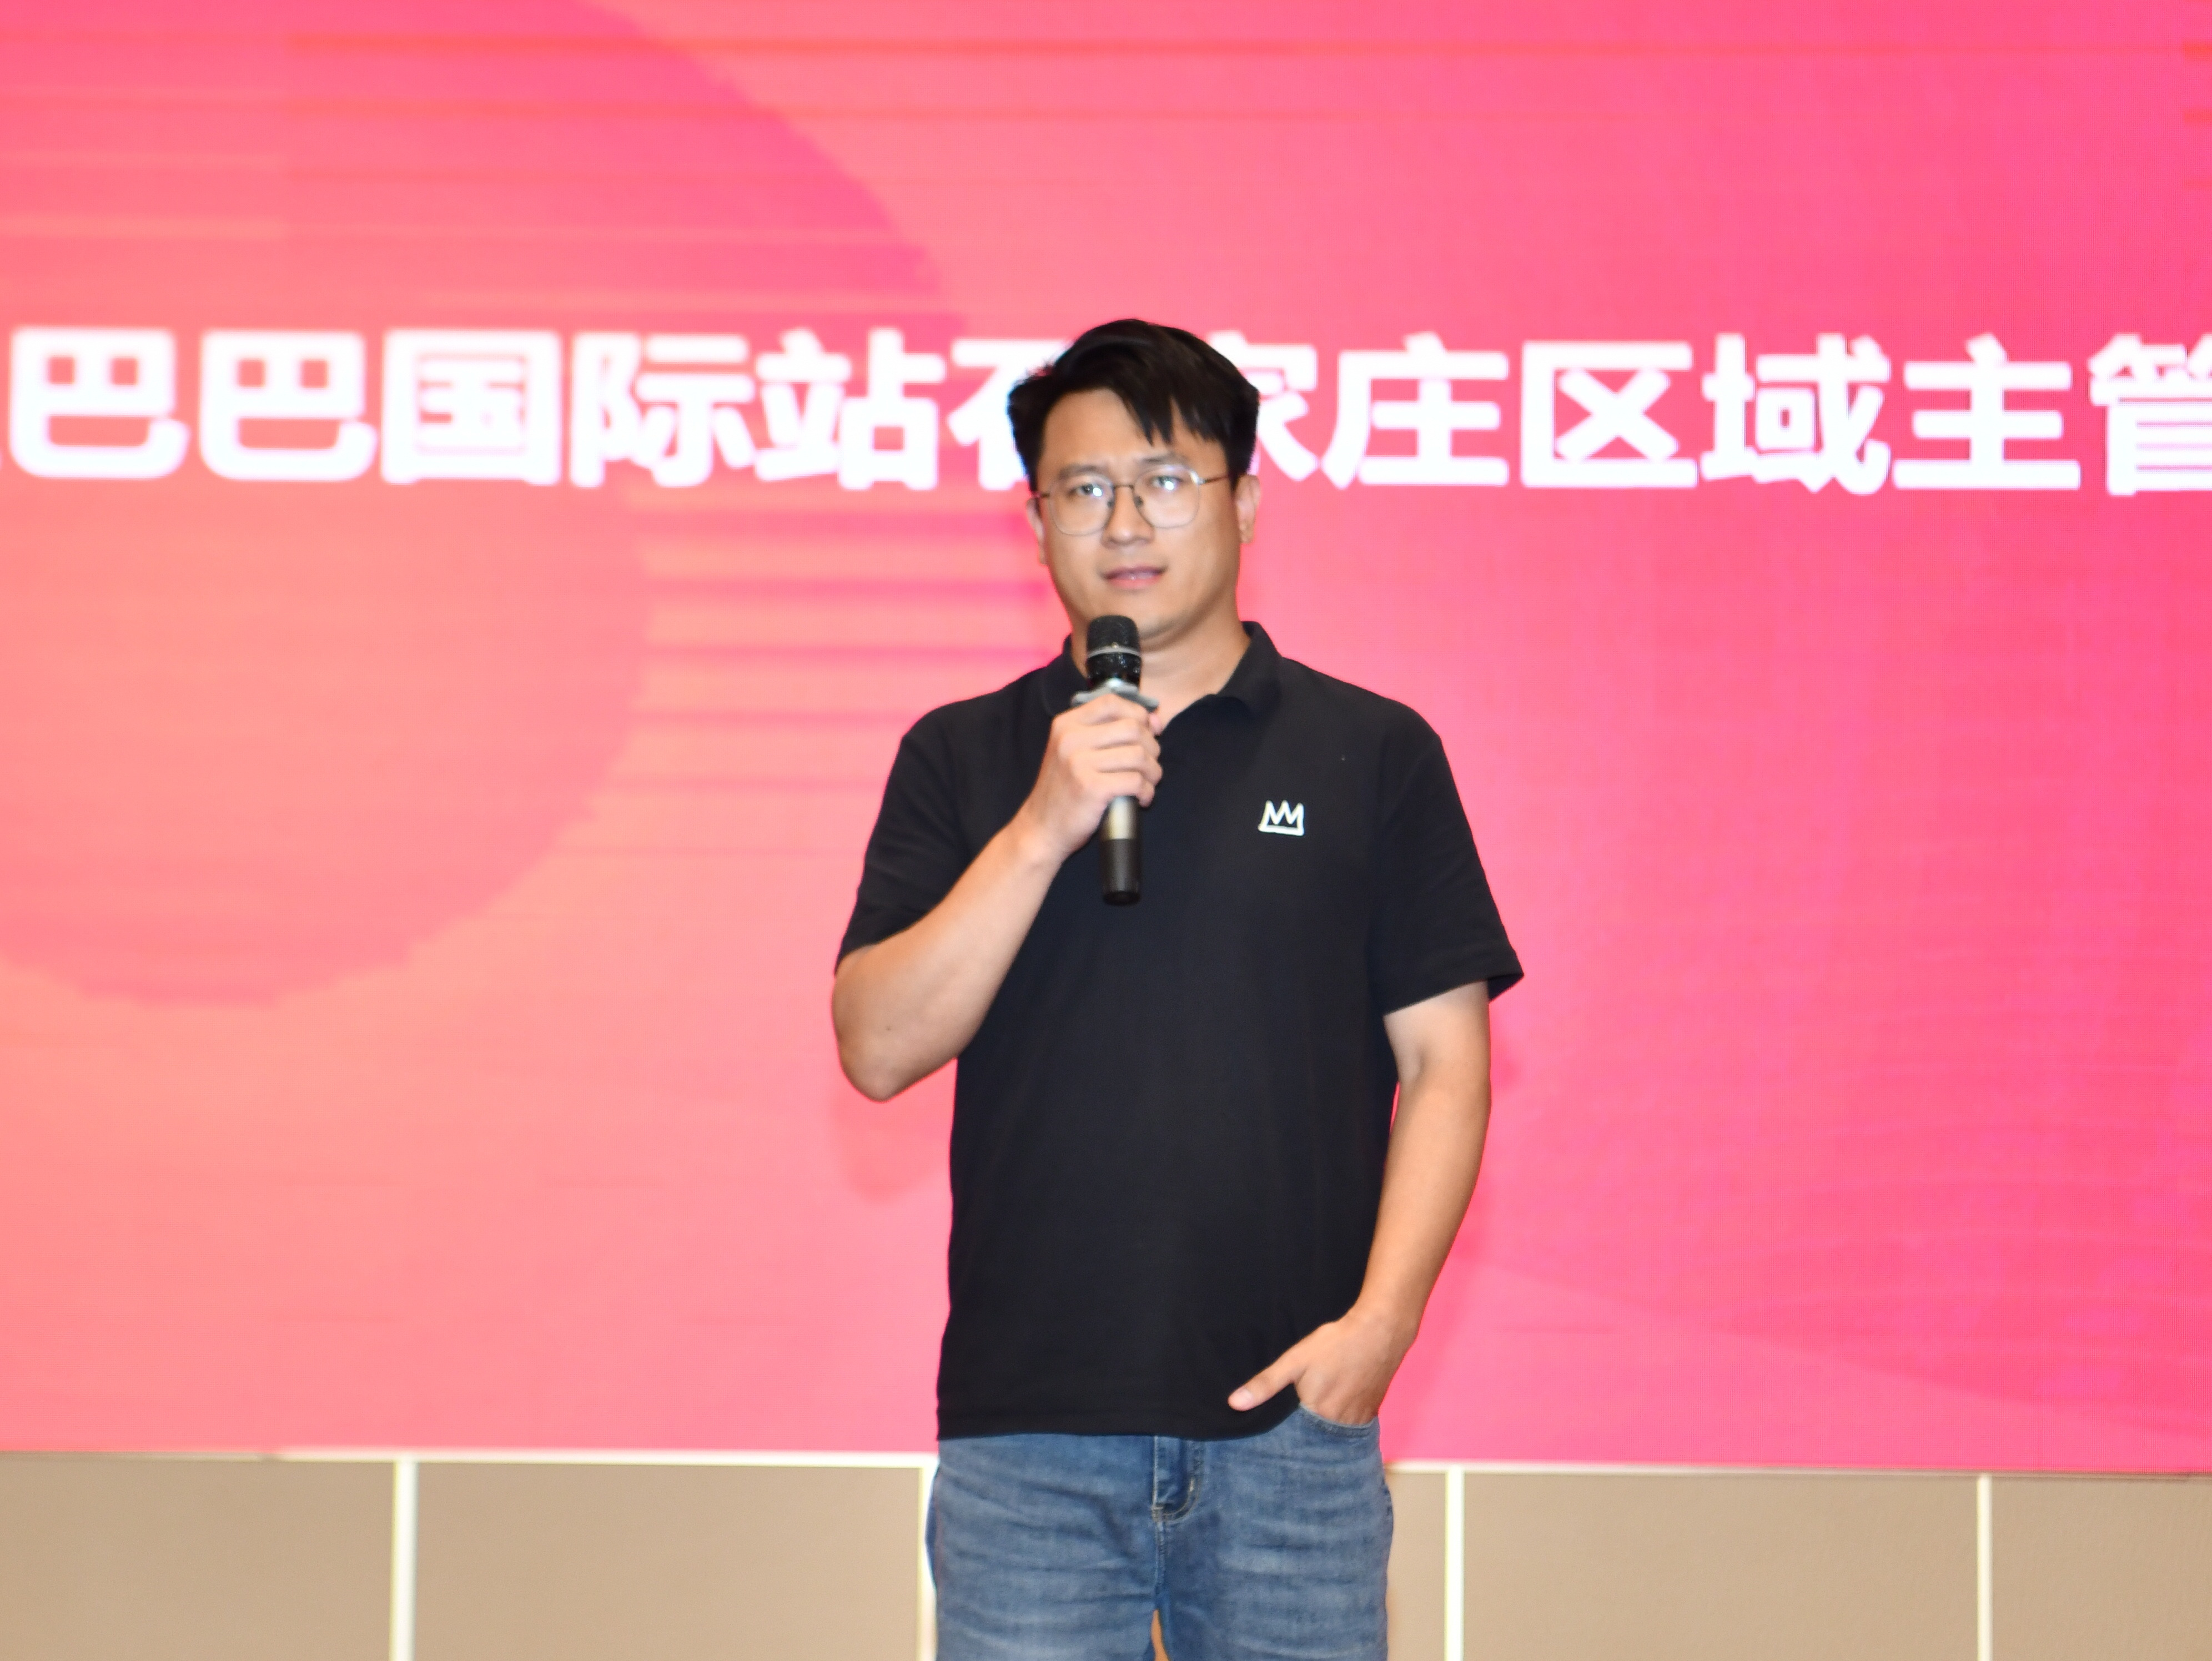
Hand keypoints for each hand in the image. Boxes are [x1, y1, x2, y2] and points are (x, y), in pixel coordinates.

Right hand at [1012, 694, 1163, 863]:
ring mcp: (1079, 763)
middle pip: (1132, 728)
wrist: (1041, 828)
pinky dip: (1147, 792)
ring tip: (1148, 783)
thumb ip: (1109, 732)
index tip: (1148, 731)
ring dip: (1153, 772)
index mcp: (1066, 724)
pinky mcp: (1091, 788)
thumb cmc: (1064, 790)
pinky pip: (1136, 781)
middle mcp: (1070, 739)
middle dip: (1151, 747)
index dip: (1138, 713)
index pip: (1112, 702)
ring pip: (1138, 755)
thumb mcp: (1075, 752)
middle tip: (1149, 766)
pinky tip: (1142, 799)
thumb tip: (1154, 720)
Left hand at [1227, 1304, 1415, 1426]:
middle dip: (1303, 1436)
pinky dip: (1339, 1424)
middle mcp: (1340, 1426)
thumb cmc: (1335, 1344)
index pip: (1294, 1439)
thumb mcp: (1295, 1359)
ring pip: (1333, 1434)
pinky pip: (1350, 1427)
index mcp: (1318, 1416)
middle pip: (1314, 1438)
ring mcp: (1358, 1420)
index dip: (1283, 1437)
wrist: (1380, 1331)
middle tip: (1292, 1425)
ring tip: (1311, 1420)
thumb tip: (1234, 1404)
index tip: (1271, 1437)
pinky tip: (1333, 1410)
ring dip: (1322, 1431)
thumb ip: (1266, 1384)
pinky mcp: (1370, 1412)